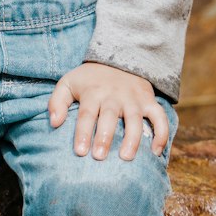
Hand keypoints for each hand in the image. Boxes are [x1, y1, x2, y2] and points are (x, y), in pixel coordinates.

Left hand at [47, 62, 169, 161]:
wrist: (119, 58)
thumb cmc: (89, 80)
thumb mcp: (68, 83)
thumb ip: (57, 102)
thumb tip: (54, 123)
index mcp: (93, 92)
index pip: (87, 114)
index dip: (83, 132)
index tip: (80, 152)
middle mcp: (114, 95)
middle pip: (110, 116)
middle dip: (105, 136)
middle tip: (99, 157)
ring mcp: (134, 99)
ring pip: (135, 119)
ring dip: (132, 138)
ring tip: (126, 157)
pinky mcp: (149, 101)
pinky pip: (159, 117)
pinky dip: (161, 133)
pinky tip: (156, 152)